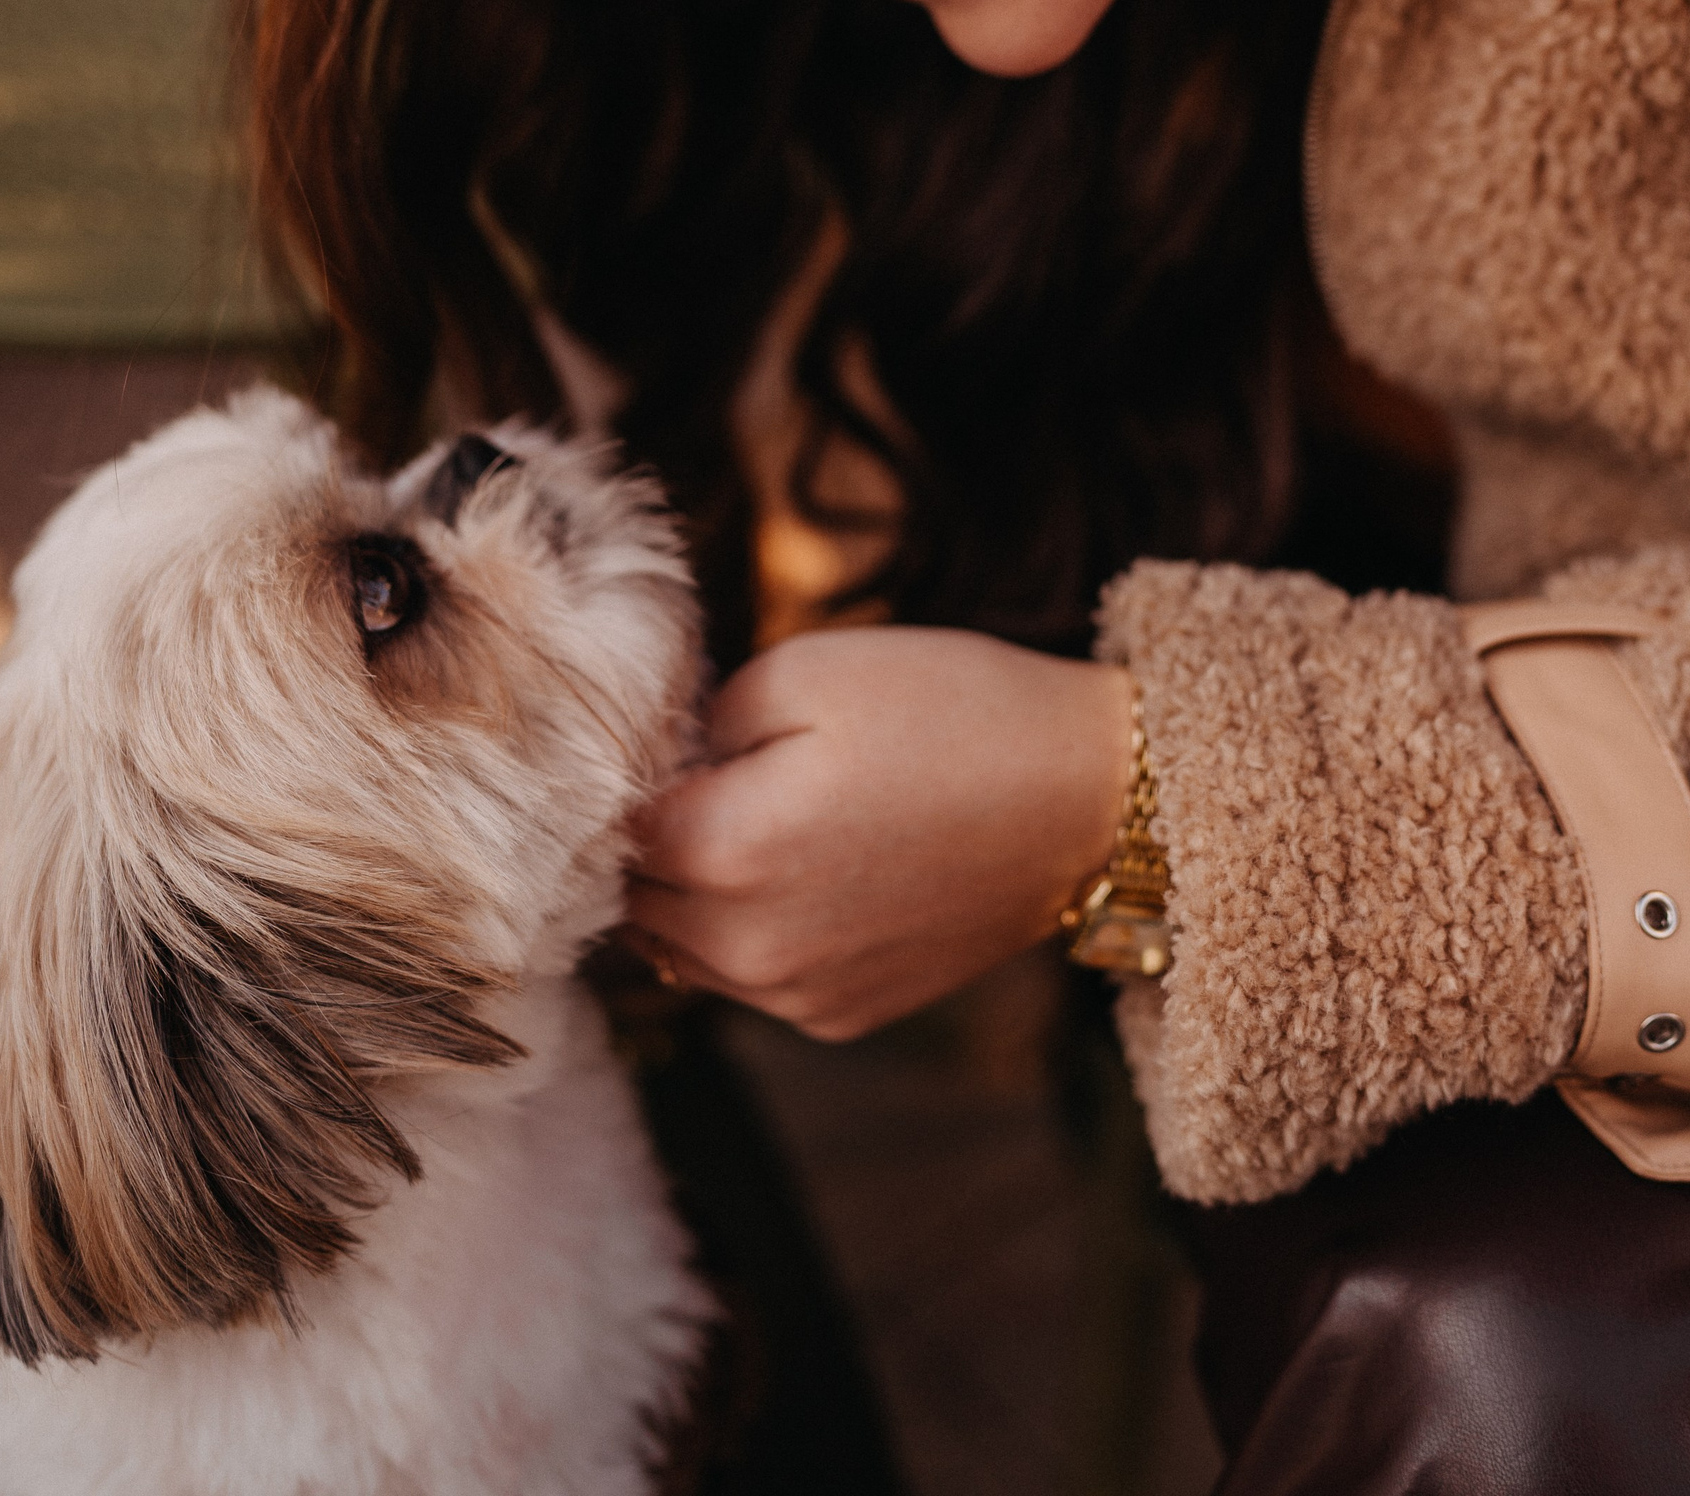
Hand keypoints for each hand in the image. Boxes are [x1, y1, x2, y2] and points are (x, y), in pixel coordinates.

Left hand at [626, 627, 1132, 1038]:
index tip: (653, 736)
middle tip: (705, 769)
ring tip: (757, 815)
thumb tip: (651, 763)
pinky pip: (748, 977)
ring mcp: (797, 998)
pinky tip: (809, 866)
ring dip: (691, 890)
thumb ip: (696, 721)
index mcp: (729, 853)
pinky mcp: (840, 1019)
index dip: (620, 772)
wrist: (1084, 798)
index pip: (605, 827)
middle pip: (632, 898)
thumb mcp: (804, 670)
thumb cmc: (949, 713)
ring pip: (679, 947)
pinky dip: (749, 927)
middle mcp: (750, 950)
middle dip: (649, 837)